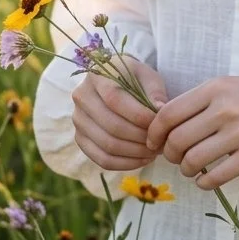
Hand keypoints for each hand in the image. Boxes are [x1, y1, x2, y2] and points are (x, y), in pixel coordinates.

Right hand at [72, 54, 168, 170]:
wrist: (115, 84)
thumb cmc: (135, 79)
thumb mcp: (147, 76)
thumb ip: (154, 91)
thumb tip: (160, 110)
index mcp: (97, 75)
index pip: (114, 99)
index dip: (138, 115)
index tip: (158, 123)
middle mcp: (82, 96)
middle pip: (111, 125)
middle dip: (140, 137)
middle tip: (160, 142)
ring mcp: (78, 119)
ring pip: (107, 145)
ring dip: (135, 152)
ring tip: (155, 151)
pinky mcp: (80, 138)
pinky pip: (102, 159)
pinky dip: (125, 164)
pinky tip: (143, 160)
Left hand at [144, 75, 238, 190]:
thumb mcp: (235, 85)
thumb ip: (205, 100)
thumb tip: (170, 123)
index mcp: (217, 87)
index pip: (168, 113)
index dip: (154, 132)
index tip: (154, 142)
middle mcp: (226, 107)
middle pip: (176, 140)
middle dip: (170, 155)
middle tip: (176, 158)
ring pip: (193, 161)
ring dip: (187, 171)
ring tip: (193, 170)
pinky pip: (216, 177)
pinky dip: (205, 183)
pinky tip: (208, 180)